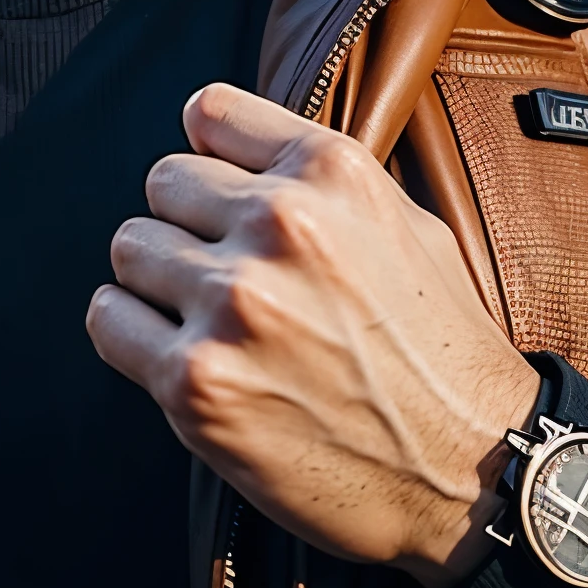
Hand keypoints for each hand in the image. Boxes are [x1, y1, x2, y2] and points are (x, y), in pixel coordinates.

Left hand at [88, 84, 538, 587]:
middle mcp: (281, 226)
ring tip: (206, 316)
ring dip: (158, 280)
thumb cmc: (442, 349)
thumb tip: (224, 140)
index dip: (213, 158)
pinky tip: (175, 351)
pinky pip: (110, 320)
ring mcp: (233, 304)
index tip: (219, 190)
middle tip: (225, 271)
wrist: (476, 475)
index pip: (210, 112)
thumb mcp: (406, 223)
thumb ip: (315, 177)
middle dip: (188, 224)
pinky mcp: (197, 382)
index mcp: (332, 173)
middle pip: (163, 183)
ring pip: (130, 247)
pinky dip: (130, 333)